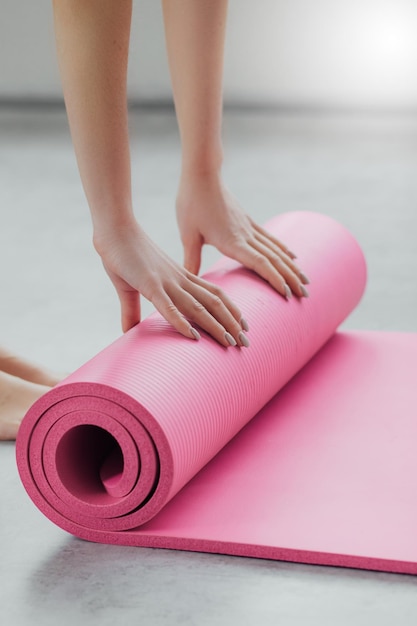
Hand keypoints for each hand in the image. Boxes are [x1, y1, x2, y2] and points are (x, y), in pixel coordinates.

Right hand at [93, 220, 248, 347]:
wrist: (114, 229)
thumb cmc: (123, 254)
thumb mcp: (131, 286)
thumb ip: (132, 310)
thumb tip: (128, 330)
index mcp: (179, 278)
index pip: (213, 295)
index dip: (230, 310)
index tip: (242, 327)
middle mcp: (178, 280)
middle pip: (212, 303)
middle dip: (230, 324)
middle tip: (246, 344)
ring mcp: (165, 282)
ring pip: (197, 306)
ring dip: (215, 325)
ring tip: (230, 342)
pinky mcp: (148, 284)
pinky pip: (168, 306)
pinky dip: (181, 321)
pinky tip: (192, 336)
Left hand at [176, 174, 309, 297]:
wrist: (202, 174)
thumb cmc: (192, 203)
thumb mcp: (188, 234)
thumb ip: (191, 259)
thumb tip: (189, 282)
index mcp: (232, 241)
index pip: (260, 263)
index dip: (275, 279)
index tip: (288, 294)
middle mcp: (246, 235)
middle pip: (274, 260)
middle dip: (290, 278)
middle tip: (304, 295)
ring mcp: (249, 227)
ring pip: (276, 250)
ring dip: (292, 267)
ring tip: (305, 281)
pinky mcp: (248, 221)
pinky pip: (270, 239)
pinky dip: (284, 250)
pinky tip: (293, 257)